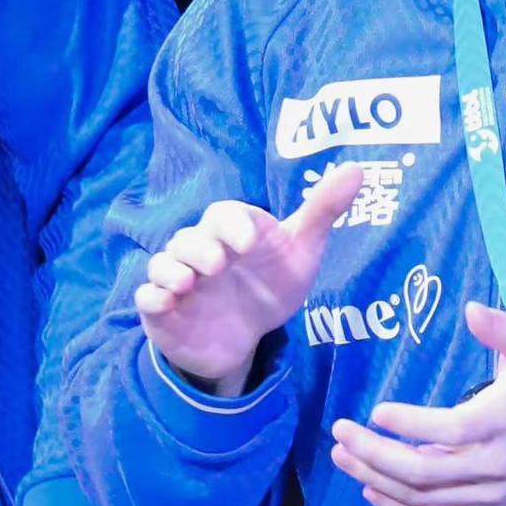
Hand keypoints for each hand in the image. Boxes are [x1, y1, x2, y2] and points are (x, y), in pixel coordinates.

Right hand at [134, 164, 363, 393]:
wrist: (246, 335)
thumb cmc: (271, 283)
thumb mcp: (301, 250)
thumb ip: (323, 211)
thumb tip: (357, 170)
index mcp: (231, 230)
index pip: (224, 214)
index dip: (233, 224)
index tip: (250, 241)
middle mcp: (201, 250)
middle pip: (188, 239)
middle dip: (201, 249)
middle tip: (219, 265)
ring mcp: (180, 279)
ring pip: (163, 264)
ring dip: (172, 270)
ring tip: (189, 282)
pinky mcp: (164, 309)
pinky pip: (147, 297)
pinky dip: (153, 297)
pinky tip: (168, 303)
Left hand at [330, 302, 505, 505]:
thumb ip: (504, 329)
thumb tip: (470, 309)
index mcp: (505, 421)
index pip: (452, 430)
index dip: (411, 425)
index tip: (377, 411)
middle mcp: (494, 464)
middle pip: (424, 470)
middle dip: (374, 454)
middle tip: (340, 432)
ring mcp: (488, 494)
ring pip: (423, 498)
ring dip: (376, 479)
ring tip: (342, 457)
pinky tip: (370, 491)